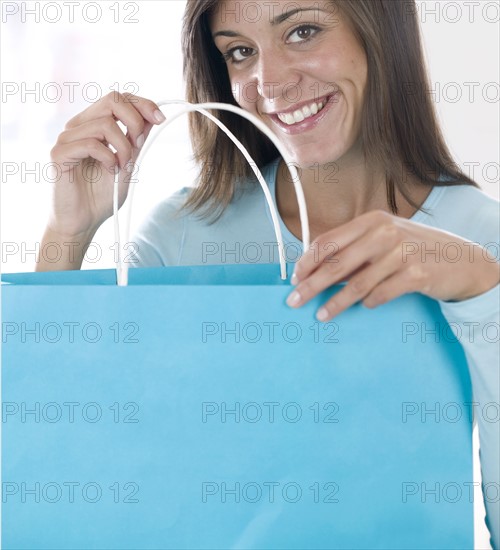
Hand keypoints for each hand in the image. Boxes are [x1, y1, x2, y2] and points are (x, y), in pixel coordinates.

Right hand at [48, 92, 165, 238]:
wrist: (83, 222)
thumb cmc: (102, 196)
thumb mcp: (128, 164)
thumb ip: (136, 140)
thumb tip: (152, 116)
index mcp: (93, 125)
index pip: (118, 98)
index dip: (142, 104)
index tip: (160, 119)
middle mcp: (78, 127)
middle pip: (112, 99)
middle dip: (135, 121)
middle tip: (139, 146)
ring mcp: (67, 138)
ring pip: (105, 123)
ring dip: (124, 147)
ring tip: (122, 167)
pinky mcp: (59, 153)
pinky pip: (90, 143)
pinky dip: (108, 157)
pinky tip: (110, 170)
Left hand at [287, 210, 499, 320]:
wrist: (462, 260)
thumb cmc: (415, 249)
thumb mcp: (385, 239)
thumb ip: (355, 248)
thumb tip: (317, 269)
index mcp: (372, 220)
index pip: (328, 241)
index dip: (307, 261)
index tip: (294, 278)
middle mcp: (385, 232)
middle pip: (336, 264)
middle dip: (311, 284)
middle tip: (294, 301)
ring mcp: (402, 253)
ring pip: (356, 283)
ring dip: (335, 302)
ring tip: (320, 315)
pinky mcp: (416, 275)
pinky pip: (380, 295)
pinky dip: (368, 303)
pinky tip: (364, 306)